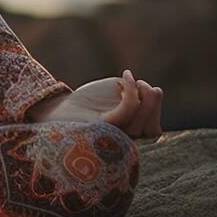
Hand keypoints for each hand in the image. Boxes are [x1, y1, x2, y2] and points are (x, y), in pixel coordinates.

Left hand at [38, 69, 163, 139]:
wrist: (60, 107)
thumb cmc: (90, 101)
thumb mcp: (119, 96)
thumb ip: (139, 97)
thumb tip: (155, 92)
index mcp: (129, 137)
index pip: (154, 131)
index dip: (155, 109)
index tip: (146, 90)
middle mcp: (123, 141)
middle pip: (153, 128)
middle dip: (152, 102)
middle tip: (140, 85)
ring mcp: (114, 135)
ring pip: (142, 119)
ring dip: (142, 93)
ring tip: (129, 79)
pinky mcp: (103, 126)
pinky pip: (127, 109)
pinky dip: (131, 89)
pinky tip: (126, 75)